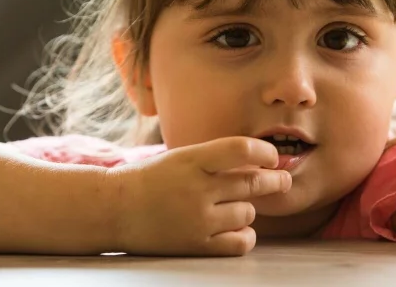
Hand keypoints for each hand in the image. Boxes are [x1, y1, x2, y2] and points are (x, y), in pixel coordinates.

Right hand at [107, 136, 291, 255]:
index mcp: (192, 159)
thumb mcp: (181, 157)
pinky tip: (238, 229)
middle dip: (275, 181)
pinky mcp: (196, 245)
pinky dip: (245, 235)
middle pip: (253, 183)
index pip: (241, 150)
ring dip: (248, 208)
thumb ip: (215, 159)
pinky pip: (240, 242)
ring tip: (235, 206)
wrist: (113, 209)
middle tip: (282, 180)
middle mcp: (197, 188)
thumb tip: (260, 162)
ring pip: (248, 212)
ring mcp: (198, 219)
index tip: (272, 156)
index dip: (265, 153)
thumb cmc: (149, 179)